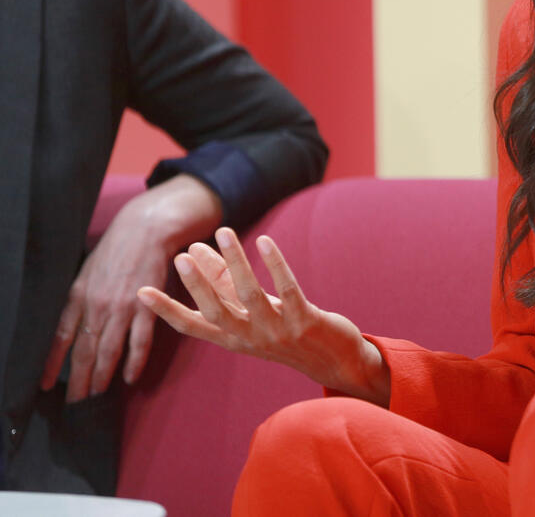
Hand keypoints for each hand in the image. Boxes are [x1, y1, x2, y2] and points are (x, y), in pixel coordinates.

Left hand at [42, 175, 222, 401]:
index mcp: (78, 296)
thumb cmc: (115, 250)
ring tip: (97, 396)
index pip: (59, 338)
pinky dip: (134, 362)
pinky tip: (129, 378)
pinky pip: (140, 341)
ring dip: (102, 377)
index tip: (47, 385)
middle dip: (79, 381)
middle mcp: (97, 305)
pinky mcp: (148, 306)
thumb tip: (68, 326)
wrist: (146, 230)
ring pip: (109, 351)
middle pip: (85, 351)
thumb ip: (78, 299)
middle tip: (75, 404)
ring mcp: (123, 307)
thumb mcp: (86, 272)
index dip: (52, 364)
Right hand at [137, 227, 390, 406]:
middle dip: (197, 285)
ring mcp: (278, 332)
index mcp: (234, 339)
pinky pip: (287, 290)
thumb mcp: (253, 312)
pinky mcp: (305, 322)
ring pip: (250, 296)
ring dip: (236, 263)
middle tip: (180, 257)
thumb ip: (226, 286)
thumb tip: (197, 252)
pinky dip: (276, 265)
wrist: (335, 361)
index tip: (140, 292)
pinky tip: (265, 242)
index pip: (193, 327)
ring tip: (223, 232)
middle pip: (216, 312)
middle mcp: (251, 339)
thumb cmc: (288, 331)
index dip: (166, 311)